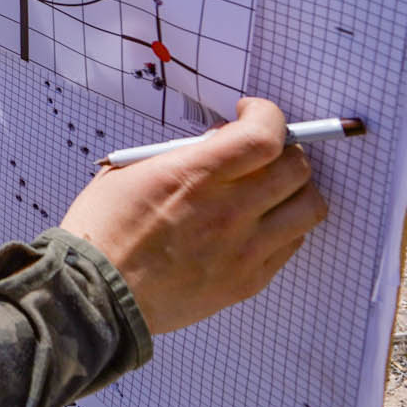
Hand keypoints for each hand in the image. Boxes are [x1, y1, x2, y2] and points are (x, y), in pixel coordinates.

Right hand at [58, 98, 327, 335]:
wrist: (97, 293)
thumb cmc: (105, 227)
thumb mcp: (131, 170)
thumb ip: (183, 152)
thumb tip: (223, 140)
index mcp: (195, 177)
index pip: (265, 137)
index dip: (268, 115)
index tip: (250, 113)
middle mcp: (229, 212)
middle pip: (298, 169)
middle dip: (286, 149)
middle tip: (263, 150)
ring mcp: (244, 251)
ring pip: (309, 208)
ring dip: (295, 189)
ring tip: (268, 189)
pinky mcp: (248, 281)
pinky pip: (292, 244)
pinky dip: (284, 225)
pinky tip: (255, 223)